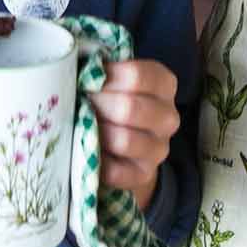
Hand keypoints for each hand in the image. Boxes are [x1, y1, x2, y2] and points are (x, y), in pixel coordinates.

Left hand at [88, 59, 180, 209]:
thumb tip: (81, 72)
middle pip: (130, 108)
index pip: (137, 76)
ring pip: (124, 140)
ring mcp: (159, 149)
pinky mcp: (144, 175)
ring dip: (96, 132)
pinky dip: (97, 161)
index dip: (106, 77)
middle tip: (78, 102)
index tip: (87, 79)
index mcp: (164, 84)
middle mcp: (168, 117)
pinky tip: (87, 149)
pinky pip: (116, 171)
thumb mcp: (115, 78)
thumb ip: (102, 71)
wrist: (122, 143)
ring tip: (81, 124)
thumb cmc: (114, 99)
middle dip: (97, 104)